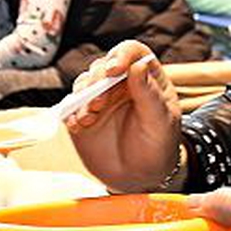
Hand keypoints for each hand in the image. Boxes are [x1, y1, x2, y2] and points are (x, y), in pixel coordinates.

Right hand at [63, 41, 181, 191]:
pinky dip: (71, 113)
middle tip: (98, 102)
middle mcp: (120, 83)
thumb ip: (149, 94)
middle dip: (97, 80)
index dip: (121, 55)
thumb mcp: (160, 122)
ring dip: (83, 96)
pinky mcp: (82, 114)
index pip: (132, 52)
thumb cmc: (158, 147)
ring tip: (89, 117)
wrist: (140, 177)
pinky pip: (71, 106)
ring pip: (84, 83)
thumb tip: (138, 65)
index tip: (115, 70)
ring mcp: (99, 98)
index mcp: (145, 78)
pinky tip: (79, 125)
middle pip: (103, 65)